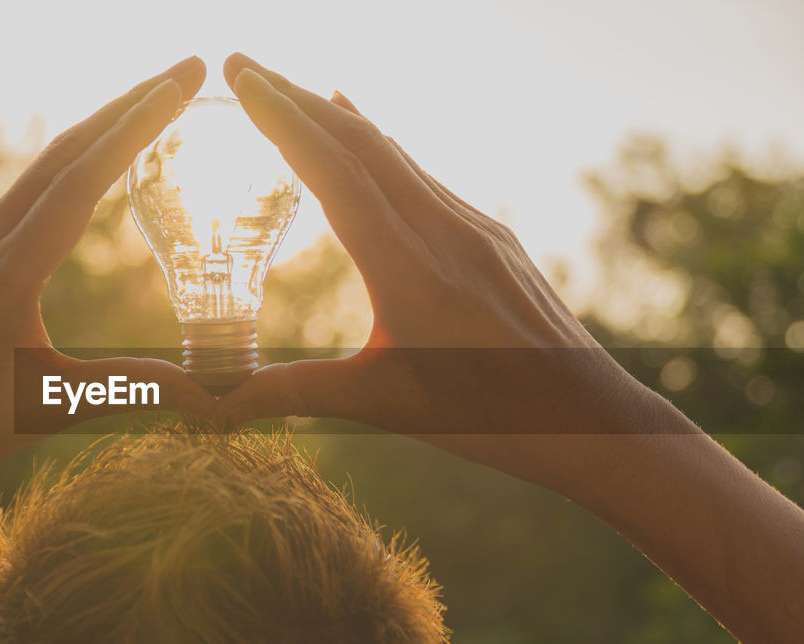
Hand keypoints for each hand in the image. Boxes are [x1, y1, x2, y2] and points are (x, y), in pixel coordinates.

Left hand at [0, 57, 215, 488]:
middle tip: (186, 72)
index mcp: (5, 272)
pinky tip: (92, 167)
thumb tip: (207, 393)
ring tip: (152, 104)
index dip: (135, 129)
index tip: (179, 86)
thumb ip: (127, 390)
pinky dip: (71, 165)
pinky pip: (27, 193)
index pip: (81, 180)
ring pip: (43, 168)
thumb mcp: (46, 410)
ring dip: (99, 129)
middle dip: (128, 105)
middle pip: (64, 153)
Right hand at [216, 54, 675, 488]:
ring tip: (289, 92)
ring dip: (336, 116)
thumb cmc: (487, 417)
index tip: (241, 78)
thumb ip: (295, 393)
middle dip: (296, 97)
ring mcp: (473, 226)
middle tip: (244, 66)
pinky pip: (424, 174)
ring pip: (395, 152)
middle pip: (361, 142)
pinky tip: (363, 134)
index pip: (335, 173)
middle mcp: (443, 231)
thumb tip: (215, 405)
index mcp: (409, 269)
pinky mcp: (491, 235)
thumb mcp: (381, 406)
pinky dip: (380, 146)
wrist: (587, 416)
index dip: (284, 120)